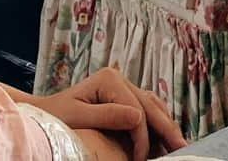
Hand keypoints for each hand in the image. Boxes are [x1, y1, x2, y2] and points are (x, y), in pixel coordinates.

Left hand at [38, 67, 185, 160]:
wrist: (44, 115)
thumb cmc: (56, 118)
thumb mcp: (78, 117)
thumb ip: (107, 116)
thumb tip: (138, 118)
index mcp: (109, 79)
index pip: (136, 111)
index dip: (142, 138)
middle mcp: (119, 78)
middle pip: (150, 105)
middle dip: (166, 129)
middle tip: (182, 149)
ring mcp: (123, 86)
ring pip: (153, 105)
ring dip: (166, 124)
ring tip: (179, 144)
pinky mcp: (123, 97)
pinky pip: (148, 106)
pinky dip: (158, 119)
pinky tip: (166, 133)